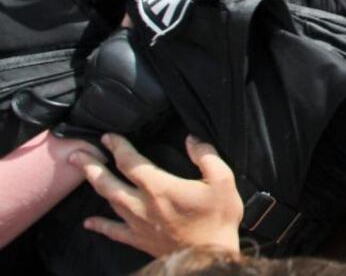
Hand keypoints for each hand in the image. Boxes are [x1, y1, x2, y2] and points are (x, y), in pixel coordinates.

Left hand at [69, 134, 242, 257]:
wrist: (211, 255)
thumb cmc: (217, 218)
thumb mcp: (223, 180)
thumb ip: (206, 156)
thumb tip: (192, 140)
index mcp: (159, 186)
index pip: (130, 161)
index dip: (117, 147)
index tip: (108, 137)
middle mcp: (142, 204)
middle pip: (108, 181)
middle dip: (90, 165)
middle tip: (75, 154)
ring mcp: (138, 223)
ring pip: (109, 201)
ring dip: (95, 186)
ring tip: (84, 175)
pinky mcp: (139, 239)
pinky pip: (114, 231)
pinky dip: (100, 226)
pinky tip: (89, 223)